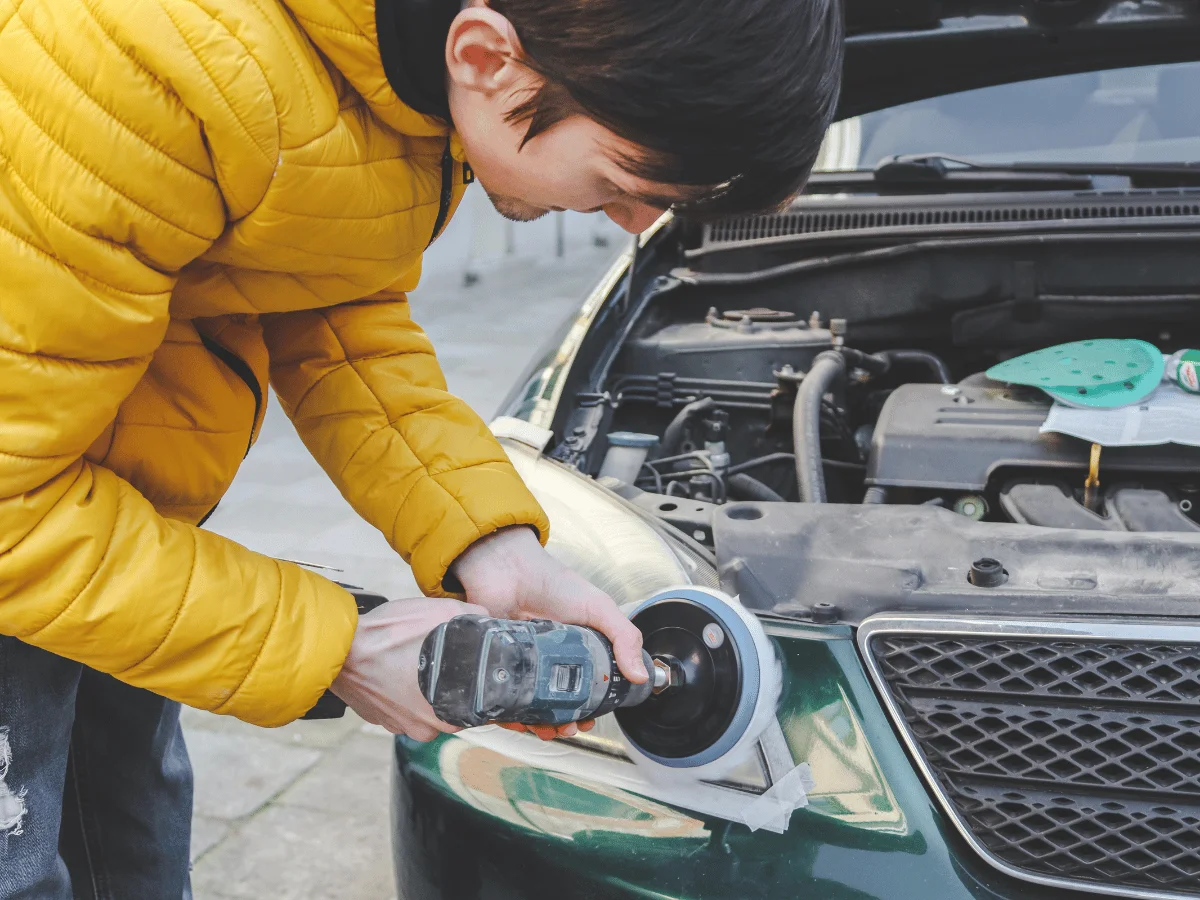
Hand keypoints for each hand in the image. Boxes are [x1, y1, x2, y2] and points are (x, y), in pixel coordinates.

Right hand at [330, 597, 487, 740]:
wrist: (337, 647)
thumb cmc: (387, 634)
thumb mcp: (440, 613)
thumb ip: (472, 617)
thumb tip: (490, 619)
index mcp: (446, 713)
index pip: (478, 707)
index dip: (480, 683)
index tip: (476, 666)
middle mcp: (424, 729)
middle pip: (452, 707)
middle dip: (452, 683)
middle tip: (445, 657)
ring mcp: (399, 726)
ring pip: (426, 707)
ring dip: (425, 687)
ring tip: (417, 660)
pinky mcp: (379, 719)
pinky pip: (402, 705)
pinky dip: (403, 689)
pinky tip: (398, 667)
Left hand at [452, 526, 647, 740]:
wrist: (508, 567)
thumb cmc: (552, 582)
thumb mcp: (598, 607)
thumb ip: (623, 637)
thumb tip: (640, 675)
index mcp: (574, 652)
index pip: (584, 689)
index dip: (589, 709)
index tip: (590, 721)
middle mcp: (547, 662)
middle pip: (555, 704)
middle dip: (563, 723)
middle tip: (568, 728)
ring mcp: (521, 665)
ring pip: (528, 706)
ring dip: (538, 724)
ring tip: (545, 729)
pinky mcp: (496, 666)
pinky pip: (501, 697)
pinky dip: (509, 714)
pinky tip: (518, 720)